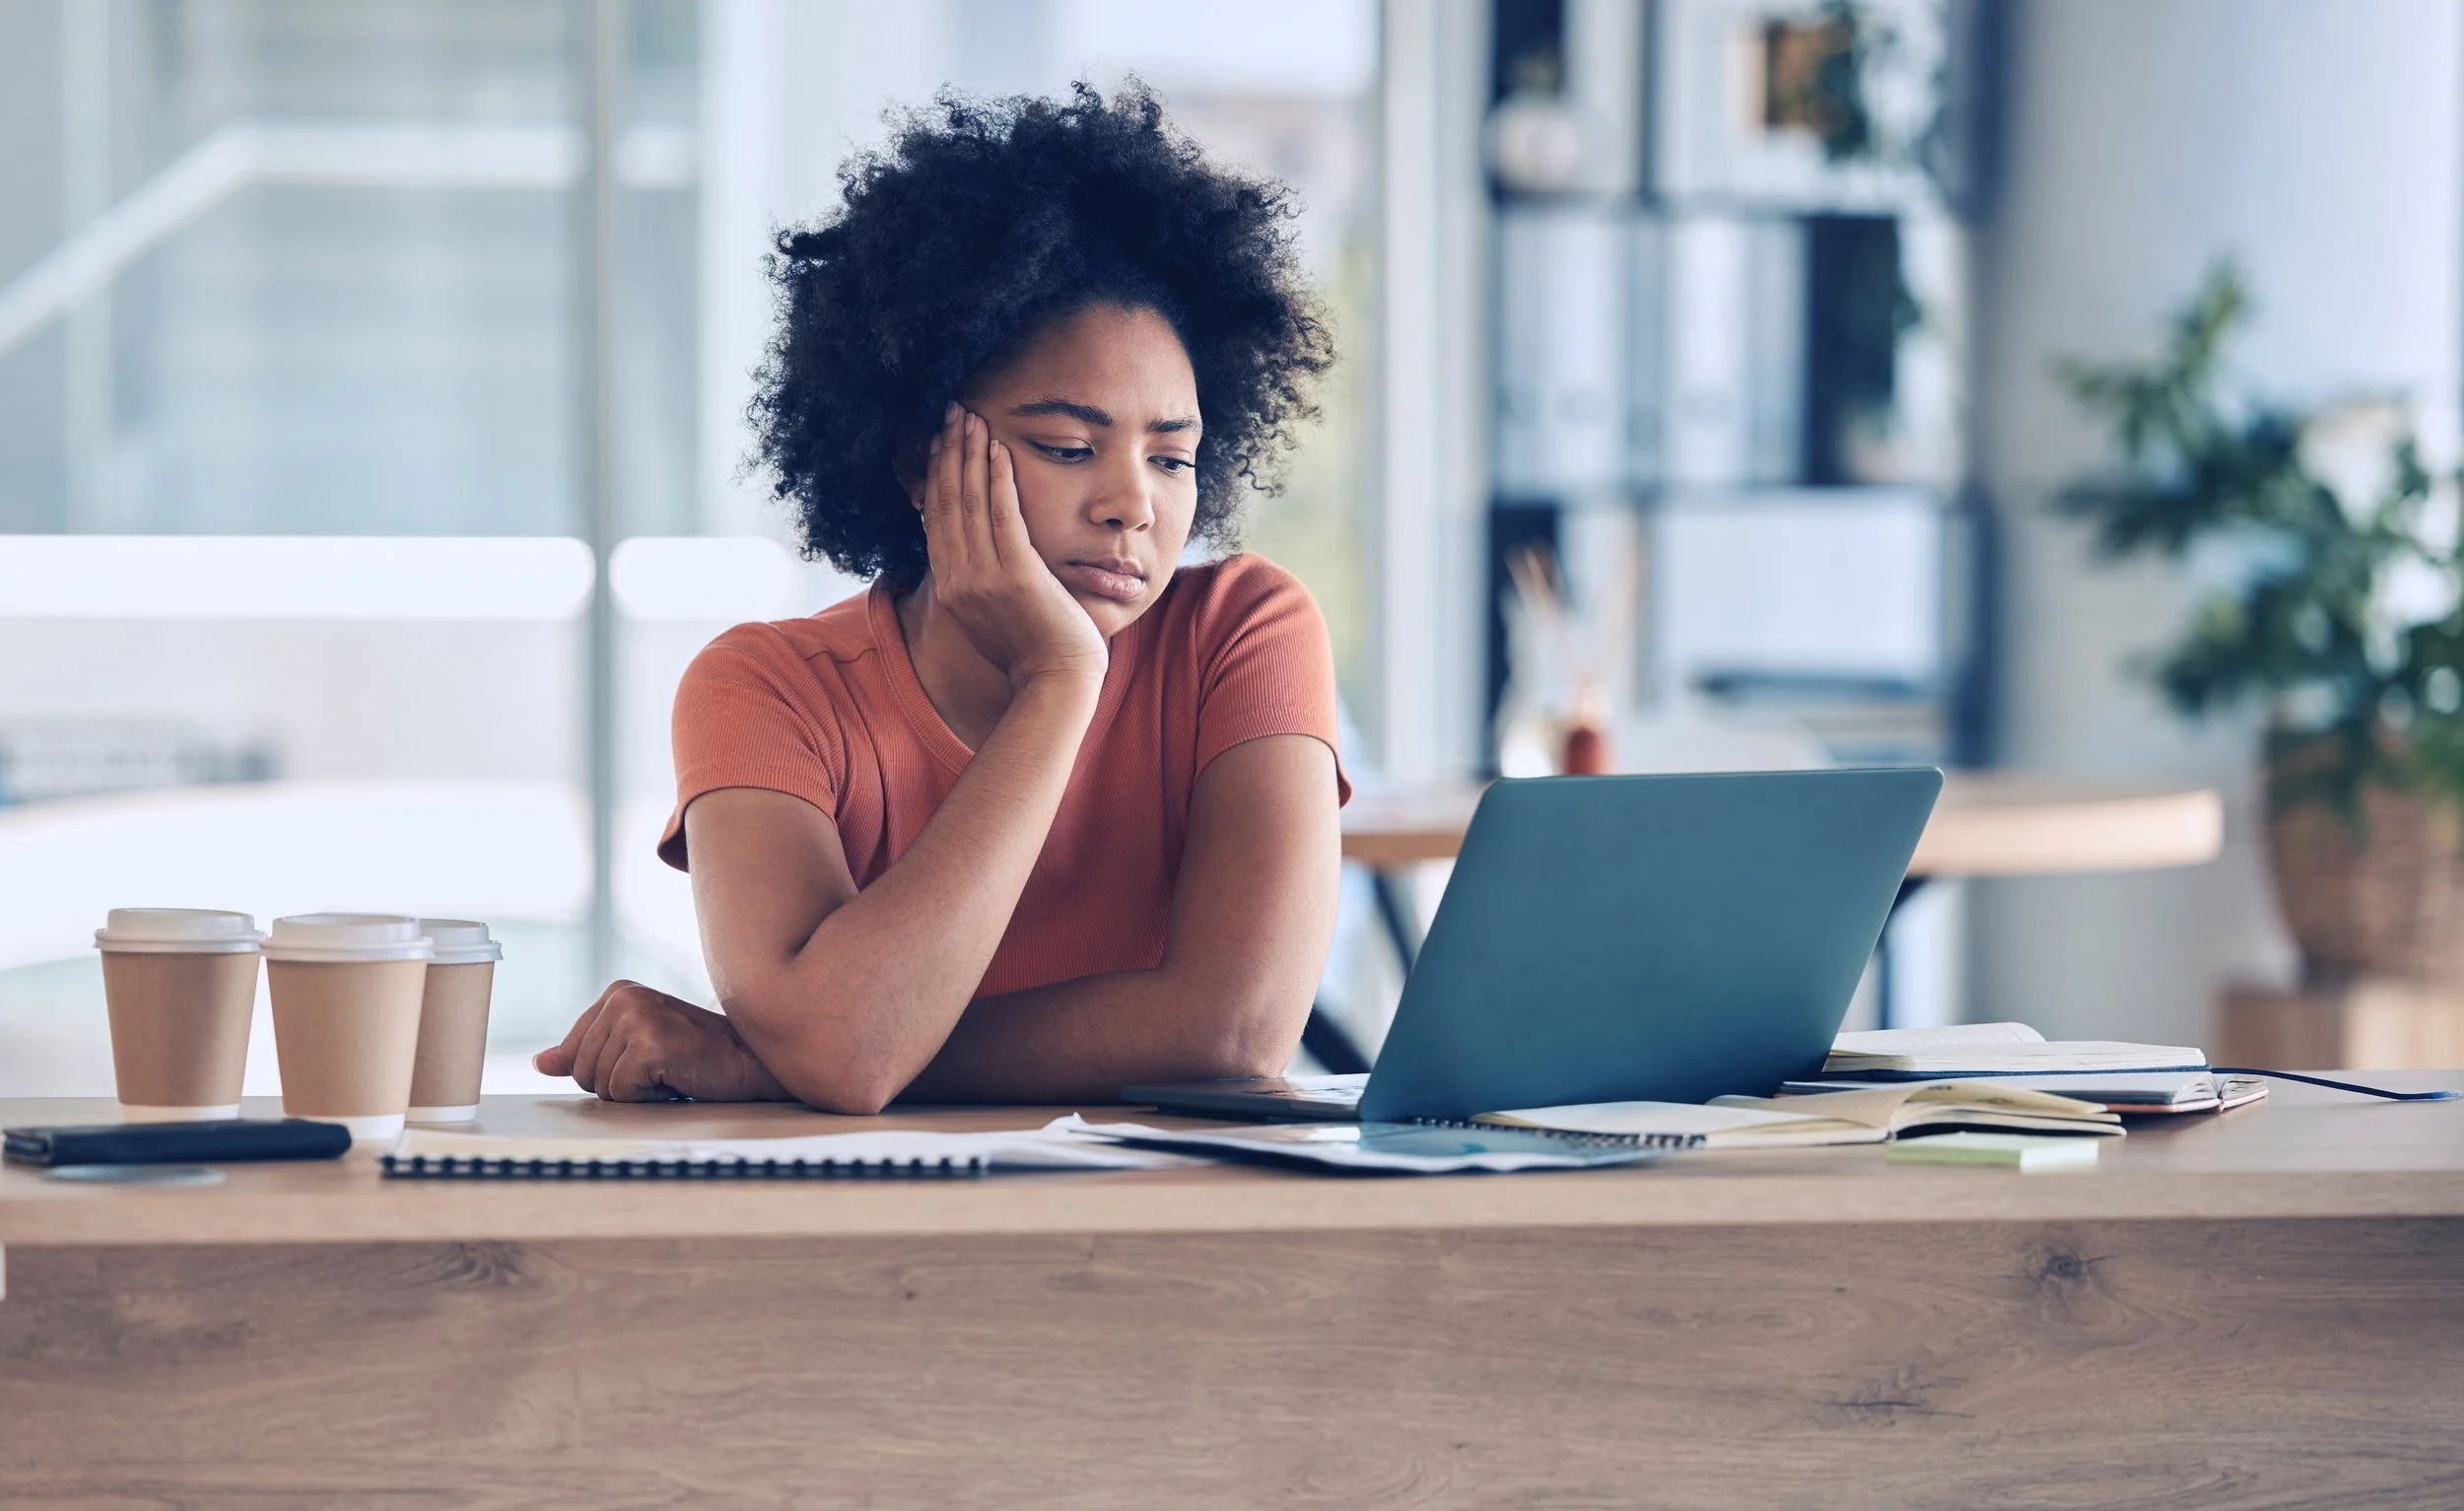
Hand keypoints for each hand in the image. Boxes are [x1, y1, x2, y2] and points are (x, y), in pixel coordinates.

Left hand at [534, 981, 794, 1102]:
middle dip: (617, 1083)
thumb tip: (541, 1062)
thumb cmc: (696, 1055)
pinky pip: (620, 1092)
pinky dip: (647, 1097)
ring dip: (634, 1091)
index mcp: (618, 992)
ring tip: (668, 1071)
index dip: (606, 1069)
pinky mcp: (649, 1044)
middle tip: (659, 1069)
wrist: (747, 1060)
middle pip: (581, 1070)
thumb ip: (586, 1050)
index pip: (573, 1051)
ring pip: (598, 1084)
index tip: (645, 1060)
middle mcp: (624, 998)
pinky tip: (675, 1077)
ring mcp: (636, 1018)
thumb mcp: (634, 1046)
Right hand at [921, 405, 1107, 689]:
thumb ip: (979, 579)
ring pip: (970, 504)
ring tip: (970, 418)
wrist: (1056, 682)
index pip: (936, 519)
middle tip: (950, 413)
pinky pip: (1003, 518)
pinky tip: (999, 450)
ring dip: (969, 455)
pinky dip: (998, 481)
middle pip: (946, 503)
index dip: (936, 475)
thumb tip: (976, 550)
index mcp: (951, 588)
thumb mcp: (992, 613)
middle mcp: (959, 581)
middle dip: (948, 453)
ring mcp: (985, 579)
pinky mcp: (1017, 577)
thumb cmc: (1035, 650)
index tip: (939, 441)